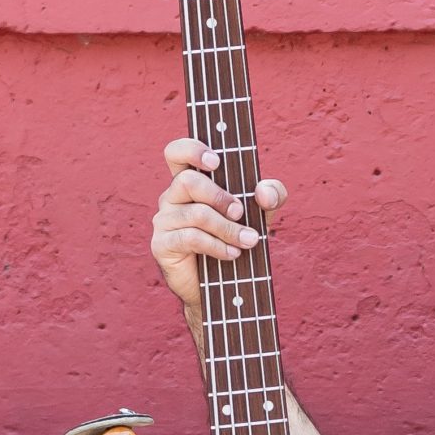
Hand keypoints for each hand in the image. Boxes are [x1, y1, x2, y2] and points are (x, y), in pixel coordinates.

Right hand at [150, 137, 287, 316]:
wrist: (226, 285)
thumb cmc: (238, 238)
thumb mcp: (263, 213)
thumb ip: (273, 194)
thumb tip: (263, 192)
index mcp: (190, 181)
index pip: (177, 152)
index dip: (192, 149)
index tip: (216, 161)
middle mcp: (172, 197)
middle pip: (188, 181)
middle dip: (221, 196)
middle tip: (241, 213)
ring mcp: (164, 220)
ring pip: (196, 213)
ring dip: (228, 228)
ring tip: (248, 241)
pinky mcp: (162, 244)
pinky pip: (191, 237)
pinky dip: (217, 245)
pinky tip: (232, 253)